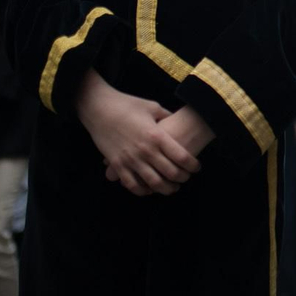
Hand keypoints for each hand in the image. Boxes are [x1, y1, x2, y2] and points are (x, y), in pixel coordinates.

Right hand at [75, 71, 200, 195]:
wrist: (99, 109)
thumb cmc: (127, 104)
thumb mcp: (152, 107)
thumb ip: (166, 116)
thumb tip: (177, 120)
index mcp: (156, 136)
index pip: (181, 156)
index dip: (192, 165)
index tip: (197, 167)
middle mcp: (145, 150)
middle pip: (170, 172)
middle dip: (182, 178)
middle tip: (186, 178)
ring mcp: (130, 160)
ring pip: (153, 183)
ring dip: (166, 189)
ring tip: (172, 188)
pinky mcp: (117, 165)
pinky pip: (131, 184)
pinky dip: (142, 190)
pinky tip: (150, 190)